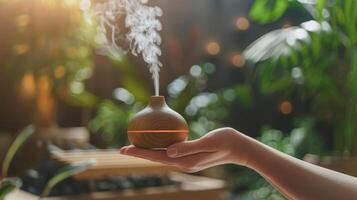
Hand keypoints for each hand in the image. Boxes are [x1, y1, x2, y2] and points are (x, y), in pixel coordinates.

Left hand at [120, 127, 251, 172]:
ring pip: (162, 156)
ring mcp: (187, 161)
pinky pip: (170, 152)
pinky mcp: (190, 156)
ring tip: (134, 146)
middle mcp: (184, 163)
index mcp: (186, 162)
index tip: (125, 149)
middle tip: (122, 149)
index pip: (157, 157)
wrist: (239, 148)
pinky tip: (156, 141)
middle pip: (156, 158)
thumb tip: (168, 151)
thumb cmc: (226, 142)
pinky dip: (159, 147)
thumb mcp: (208, 143)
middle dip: (139, 153)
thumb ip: (188, 148)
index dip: (140, 153)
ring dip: (147, 151)